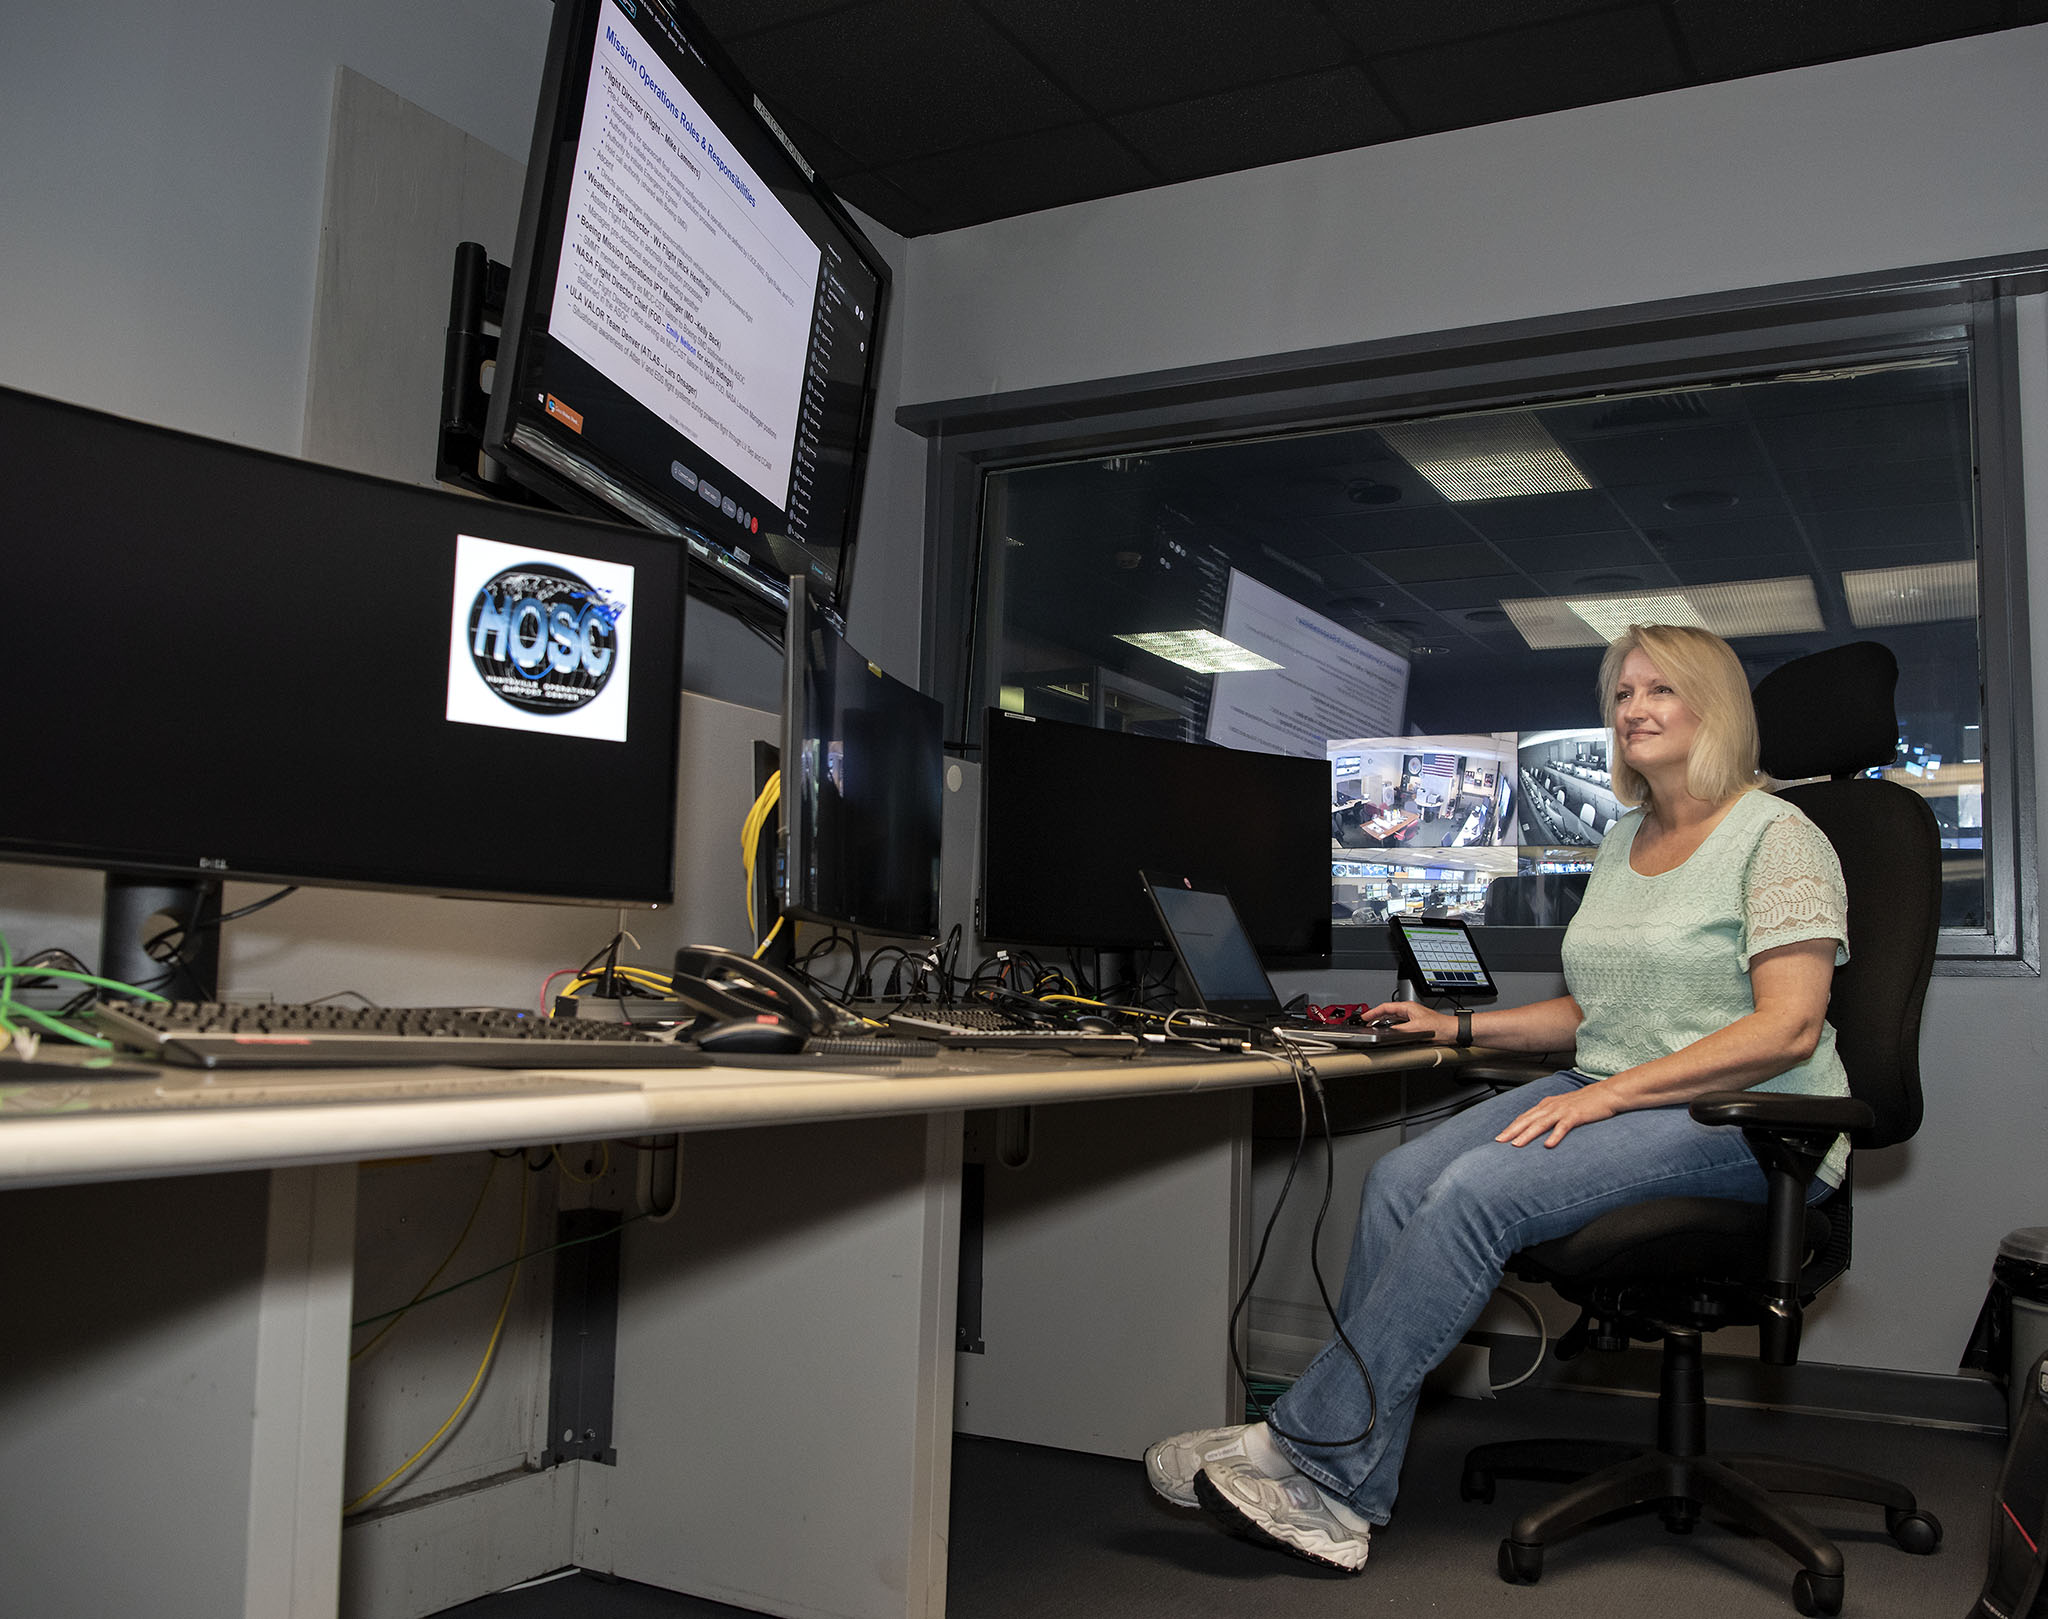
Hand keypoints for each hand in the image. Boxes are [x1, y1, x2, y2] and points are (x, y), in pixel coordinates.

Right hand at [1358, 1000, 1454, 1040]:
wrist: (1453, 1032)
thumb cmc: (1441, 1027)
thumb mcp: (1416, 1029)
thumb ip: (1400, 1030)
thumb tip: (1387, 1032)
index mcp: (1408, 1007)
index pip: (1385, 1007)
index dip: (1373, 1012)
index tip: (1364, 1016)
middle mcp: (1410, 1011)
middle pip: (1388, 1012)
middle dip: (1376, 1016)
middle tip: (1366, 1022)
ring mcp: (1413, 1018)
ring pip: (1393, 1018)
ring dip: (1383, 1022)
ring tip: (1374, 1026)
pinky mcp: (1416, 1025)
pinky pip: (1399, 1024)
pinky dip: (1391, 1027)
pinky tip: (1389, 1032)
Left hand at [1496, 1081, 1618, 1147]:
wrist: (1606, 1094)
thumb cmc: (1585, 1103)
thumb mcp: (1563, 1108)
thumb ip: (1550, 1117)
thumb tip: (1538, 1130)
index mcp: (1547, 1105)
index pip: (1524, 1117)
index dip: (1511, 1127)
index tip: (1499, 1138)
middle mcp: (1551, 1106)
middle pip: (1527, 1120)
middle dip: (1512, 1131)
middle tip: (1499, 1142)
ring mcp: (1563, 1110)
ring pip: (1540, 1123)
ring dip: (1527, 1134)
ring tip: (1516, 1144)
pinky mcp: (1576, 1116)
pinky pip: (1563, 1127)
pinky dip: (1554, 1136)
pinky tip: (1548, 1145)